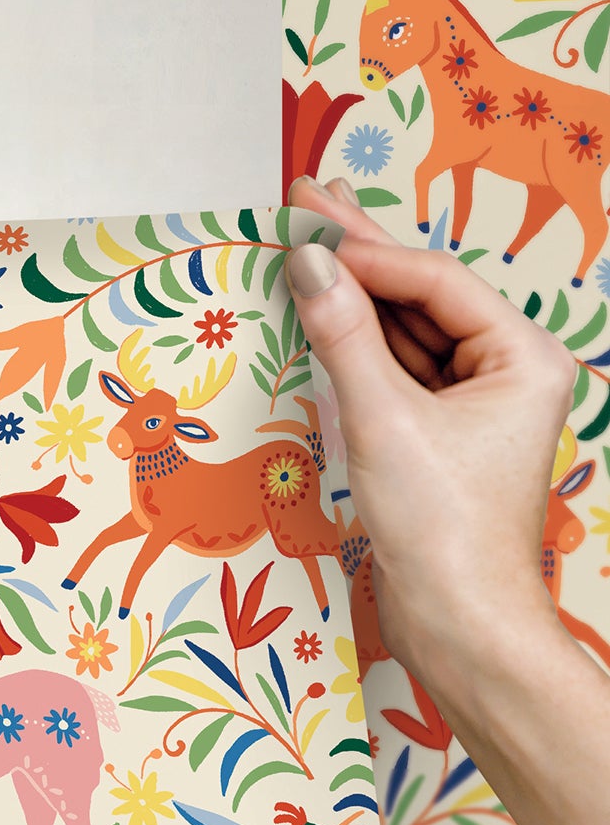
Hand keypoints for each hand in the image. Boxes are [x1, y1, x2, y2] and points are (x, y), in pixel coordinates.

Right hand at [283, 174, 577, 688]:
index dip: (366, 250)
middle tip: (305, 200)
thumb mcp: (385, 421)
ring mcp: (471, 407)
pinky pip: (392, 375)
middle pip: (421, 298)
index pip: (434, 283)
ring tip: (302, 248)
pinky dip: (352, 347)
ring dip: (350, 298)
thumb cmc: (444, 530)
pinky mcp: (436, 439)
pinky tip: (319, 317)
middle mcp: (505, 373)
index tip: (305, 220)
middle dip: (361, 254)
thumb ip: (342, 336)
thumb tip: (306, 263)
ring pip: (403, 334)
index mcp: (522, 358)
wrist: (459, 625)